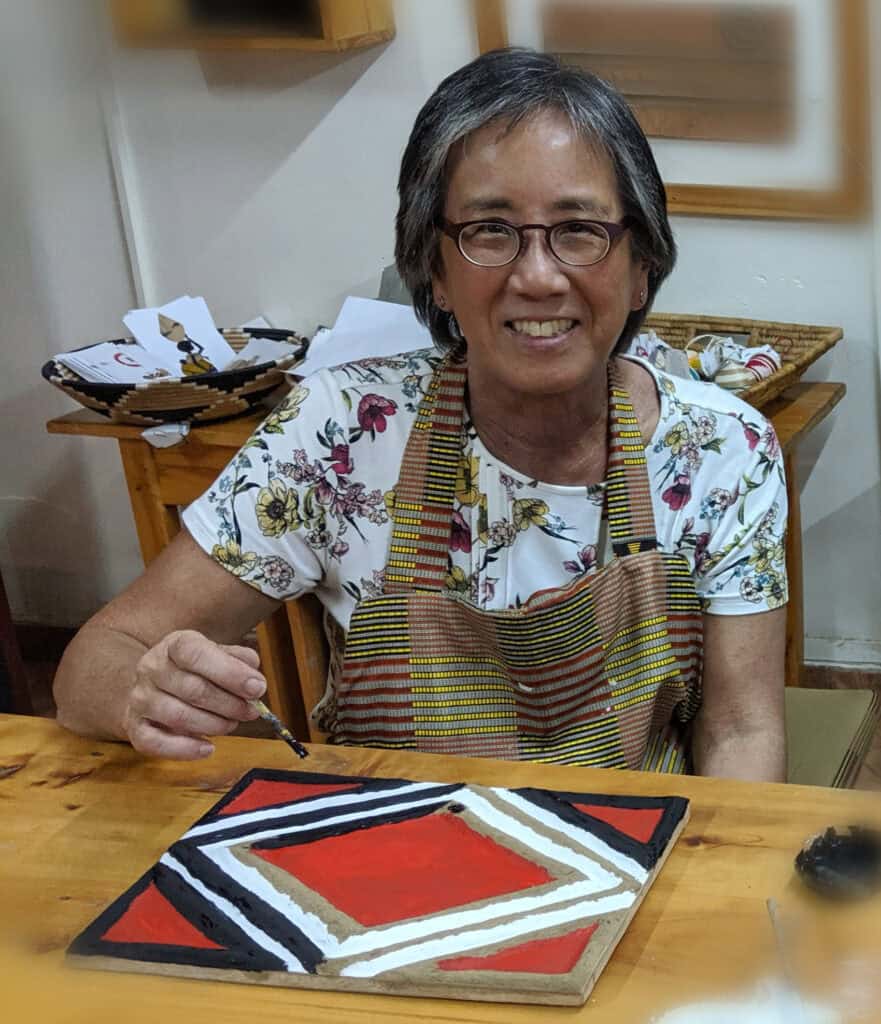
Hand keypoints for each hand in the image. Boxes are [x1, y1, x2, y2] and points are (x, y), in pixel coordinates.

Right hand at [124, 630, 265, 759]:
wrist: (155, 684)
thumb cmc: (195, 670)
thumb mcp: (218, 654)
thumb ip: (240, 661)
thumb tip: (254, 681)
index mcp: (174, 645)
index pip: (196, 654)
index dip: (230, 672)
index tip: (257, 688)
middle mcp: (151, 668)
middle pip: (193, 689)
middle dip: (230, 704)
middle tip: (250, 711)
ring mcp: (140, 698)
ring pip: (178, 717)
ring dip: (213, 725)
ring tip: (231, 724)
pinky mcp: (134, 727)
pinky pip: (155, 743)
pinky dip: (185, 749)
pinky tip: (208, 748)